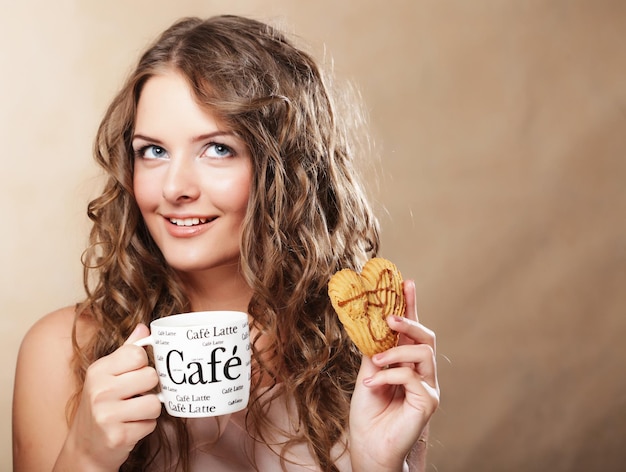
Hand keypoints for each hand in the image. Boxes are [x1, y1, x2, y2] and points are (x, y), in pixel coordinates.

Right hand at [60, 324, 161, 470]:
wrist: (84, 447)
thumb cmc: (101, 405)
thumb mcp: (107, 374)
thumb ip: (126, 350)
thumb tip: (144, 327)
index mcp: (99, 370)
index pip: (138, 354)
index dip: (143, 364)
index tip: (136, 372)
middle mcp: (100, 390)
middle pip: (151, 376)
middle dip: (149, 388)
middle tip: (136, 395)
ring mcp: (107, 415)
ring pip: (155, 403)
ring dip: (149, 410)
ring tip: (134, 412)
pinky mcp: (117, 436)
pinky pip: (150, 424)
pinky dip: (145, 427)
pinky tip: (130, 427)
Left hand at [349, 280, 439, 471]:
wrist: (368, 445)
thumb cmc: (368, 413)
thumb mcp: (367, 373)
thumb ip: (373, 350)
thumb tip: (369, 322)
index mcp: (407, 362)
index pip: (412, 329)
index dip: (411, 305)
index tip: (406, 282)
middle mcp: (422, 372)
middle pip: (427, 336)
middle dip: (409, 322)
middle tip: (389, 319)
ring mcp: (428, 387)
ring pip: (423, 352)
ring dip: (396, 352)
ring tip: (376, 362)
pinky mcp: (428, 402)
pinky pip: (412, 378)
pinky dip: (390, 377)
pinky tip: (373, 386)